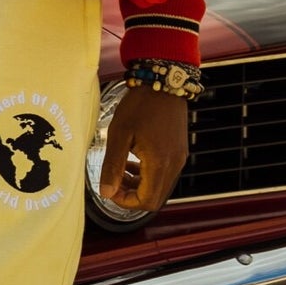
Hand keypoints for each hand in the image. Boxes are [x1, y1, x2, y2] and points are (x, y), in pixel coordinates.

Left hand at [97, 83, 189, 216]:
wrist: (164, 82)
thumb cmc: (140, 105)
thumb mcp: (119, 134)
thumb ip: (112, 166)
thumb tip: (106, 193)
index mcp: (160, 163)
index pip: (146, 202)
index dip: (126, 202)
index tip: (110, 189)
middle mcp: (174, 165)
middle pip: (154, 199)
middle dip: (131, 196)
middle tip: (114, 181)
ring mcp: (179, 158)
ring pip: (159, 187)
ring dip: (139, 185)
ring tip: (120, 170)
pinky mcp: (179, 151)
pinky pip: (164, 174)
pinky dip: (148, 175)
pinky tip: (133, 161)